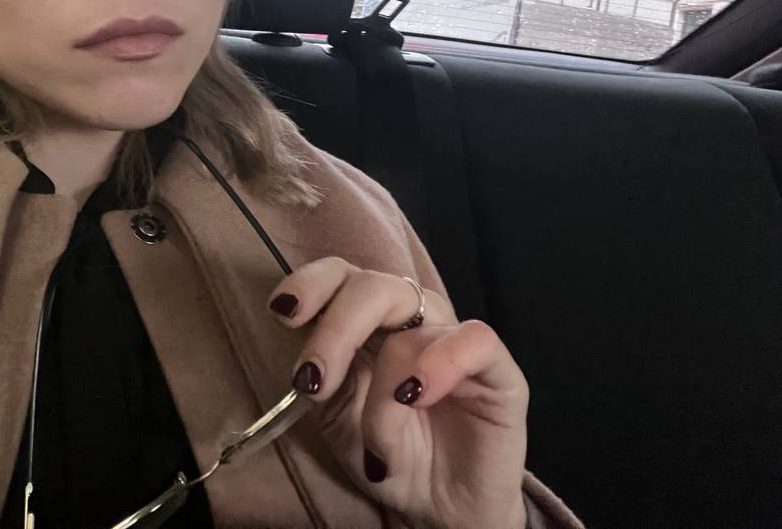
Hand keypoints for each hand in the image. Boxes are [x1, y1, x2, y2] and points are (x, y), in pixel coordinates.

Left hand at [268, 258, 528, 528]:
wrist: (440, 511)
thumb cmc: (388, 458)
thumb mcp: (338, 421)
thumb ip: (322, 380)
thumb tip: (312, 359)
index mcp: (369, 322)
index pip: (341, 276)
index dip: (311, 283)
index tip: (284, 314)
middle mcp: (412, 319)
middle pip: (371, 285)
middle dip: (335, 329)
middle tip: (313, 381)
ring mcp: (454, 339)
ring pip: (413, 323)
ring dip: (382, 387)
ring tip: (376, 440)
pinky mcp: (497, 369)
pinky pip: (473, 339)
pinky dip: (440, 363)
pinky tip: (418, 395)